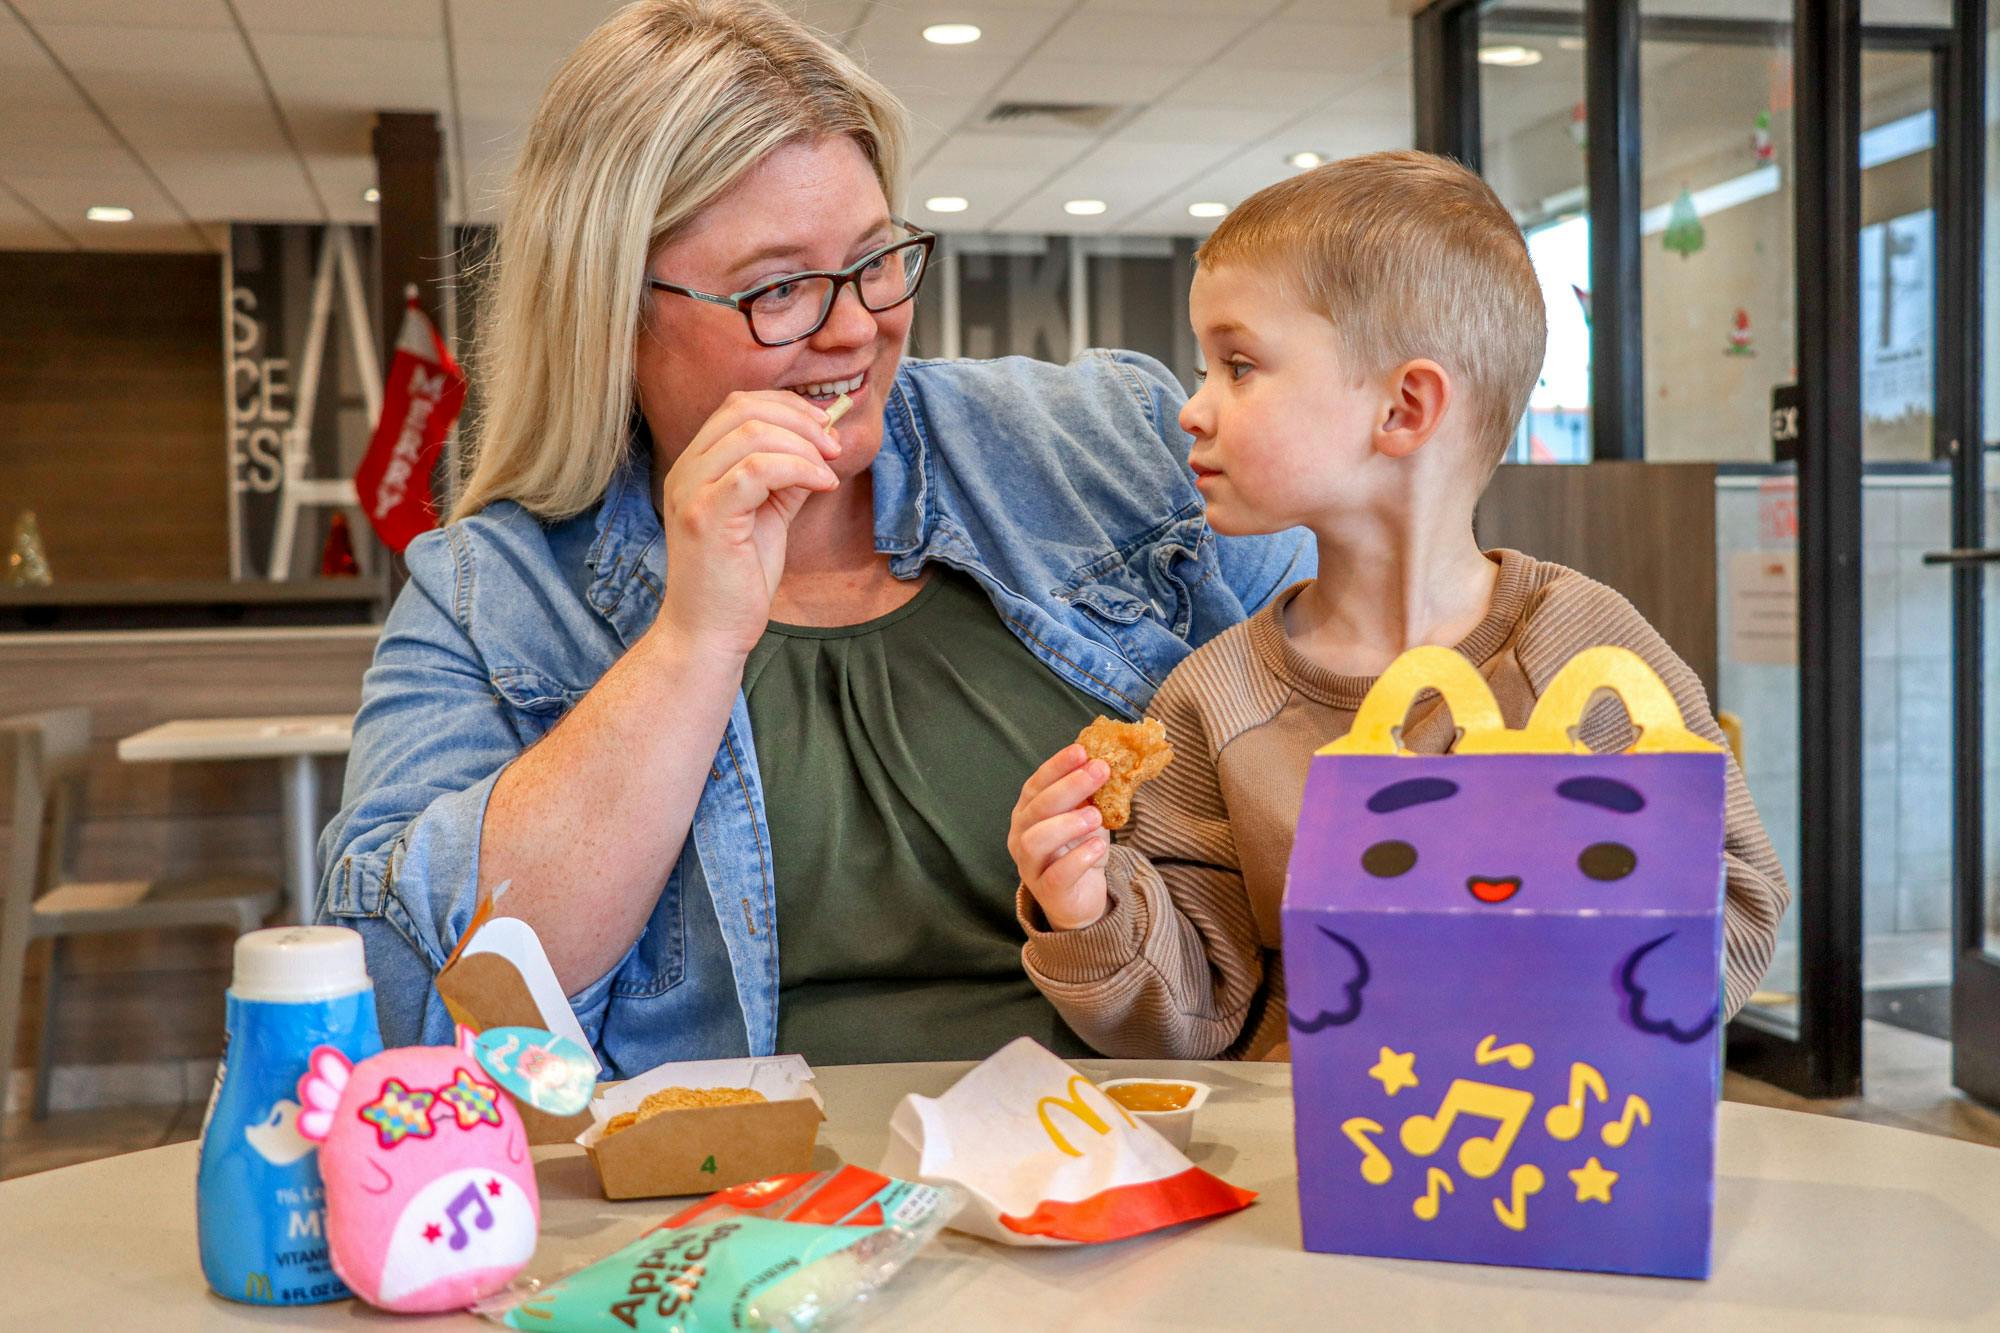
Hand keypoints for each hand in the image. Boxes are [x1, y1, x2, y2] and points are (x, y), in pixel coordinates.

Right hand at [654, 390, 842, 655]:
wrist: (709, 633)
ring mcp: (691, 491)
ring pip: (752, 434)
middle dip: (800, 420)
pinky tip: (822, 486)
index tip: (826, 429)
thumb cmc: (737, 580)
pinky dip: (798, 469)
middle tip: (834, 447)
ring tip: (829, 471)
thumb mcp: (768, 516)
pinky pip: (755, 470)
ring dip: (804, 446)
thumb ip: (786, 479)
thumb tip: (820, 444)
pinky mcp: (704, 516)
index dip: (788, 407)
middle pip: (743, 409)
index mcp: (696, 466)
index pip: (737, 405)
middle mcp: (686, 471)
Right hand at [1008, 744, 1111, 930]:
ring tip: (1096, 815)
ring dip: (1067, 823)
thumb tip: (1108, 762)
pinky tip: (1098, 846)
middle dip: (1069, 786)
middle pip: (1037, 807)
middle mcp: (1021, 836)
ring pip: (1036, 840)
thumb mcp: (1087, 817)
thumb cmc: (1080, 850)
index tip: (1082, 750)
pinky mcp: (1047, 892)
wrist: (1081, 897)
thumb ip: (1092, 795)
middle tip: (1099, 771)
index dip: (1057, 766)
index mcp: (1028, 813)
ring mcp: (1030, 866)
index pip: (1036, 784)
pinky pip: (1057, 875)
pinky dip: (1079, 858)